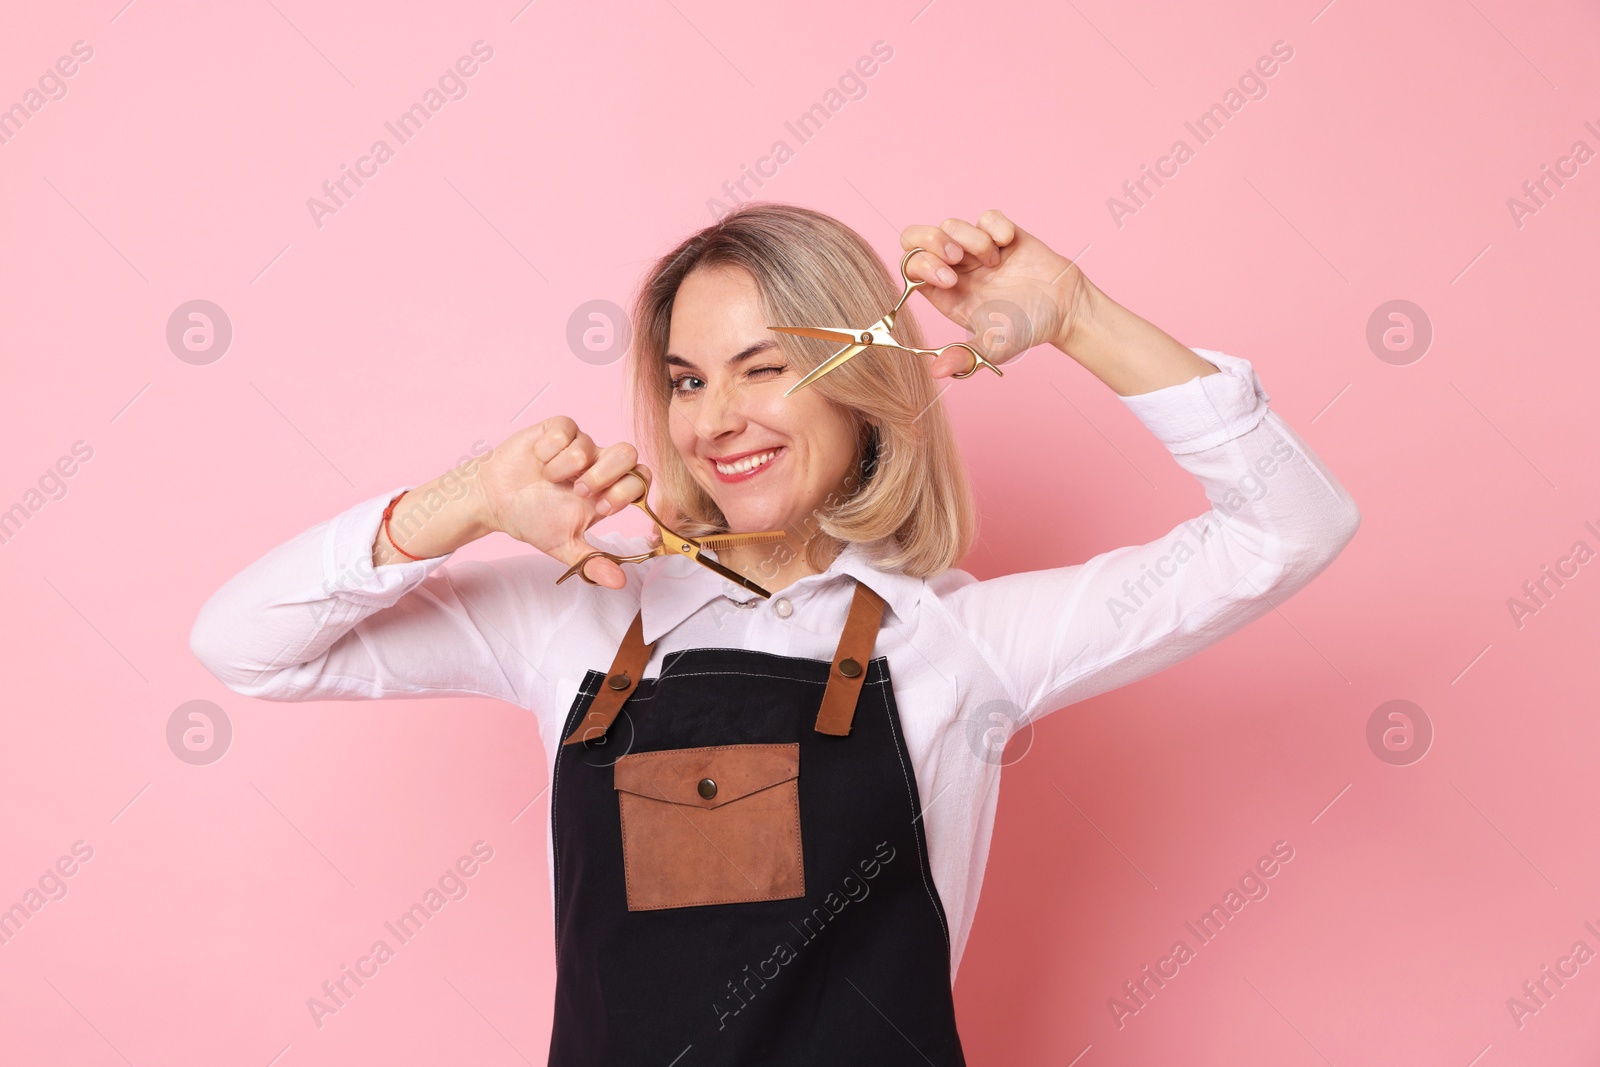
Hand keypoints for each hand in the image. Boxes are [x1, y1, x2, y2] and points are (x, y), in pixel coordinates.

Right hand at [471, 416, 645, 588]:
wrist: (493, 501)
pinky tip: (538, 461)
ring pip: (590, 444)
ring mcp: (578, 444)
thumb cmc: (531, 519)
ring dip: (565, 468)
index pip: (640, 480)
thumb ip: (591, 562)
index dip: (626, 492)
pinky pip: (566, 429)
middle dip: (604, 476)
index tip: (600, 508)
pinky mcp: (556, 429)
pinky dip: (549, 450)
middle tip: (578, 492)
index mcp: (607, 490)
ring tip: (548, 479)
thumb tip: (620, 583)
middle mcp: (597, 464)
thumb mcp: (563, 546)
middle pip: (629, 453)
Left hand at [898, 210, 1090, 376]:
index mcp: (944, 293)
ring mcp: (975, 249)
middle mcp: (954, 269)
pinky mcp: (1000, 234)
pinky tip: (1008, 246)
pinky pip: (986, 216)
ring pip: (951, 224)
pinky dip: (996, 227)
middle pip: (916, 237)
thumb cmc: (1025, 330)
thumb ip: (965, 357)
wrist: (1063, 310)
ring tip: (995, 262)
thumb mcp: (992, 347)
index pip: (910, 268)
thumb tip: (937, 372)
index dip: (922, 266)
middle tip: (956, 256)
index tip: (949, 279)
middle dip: (931, 240)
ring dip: (971, 240)